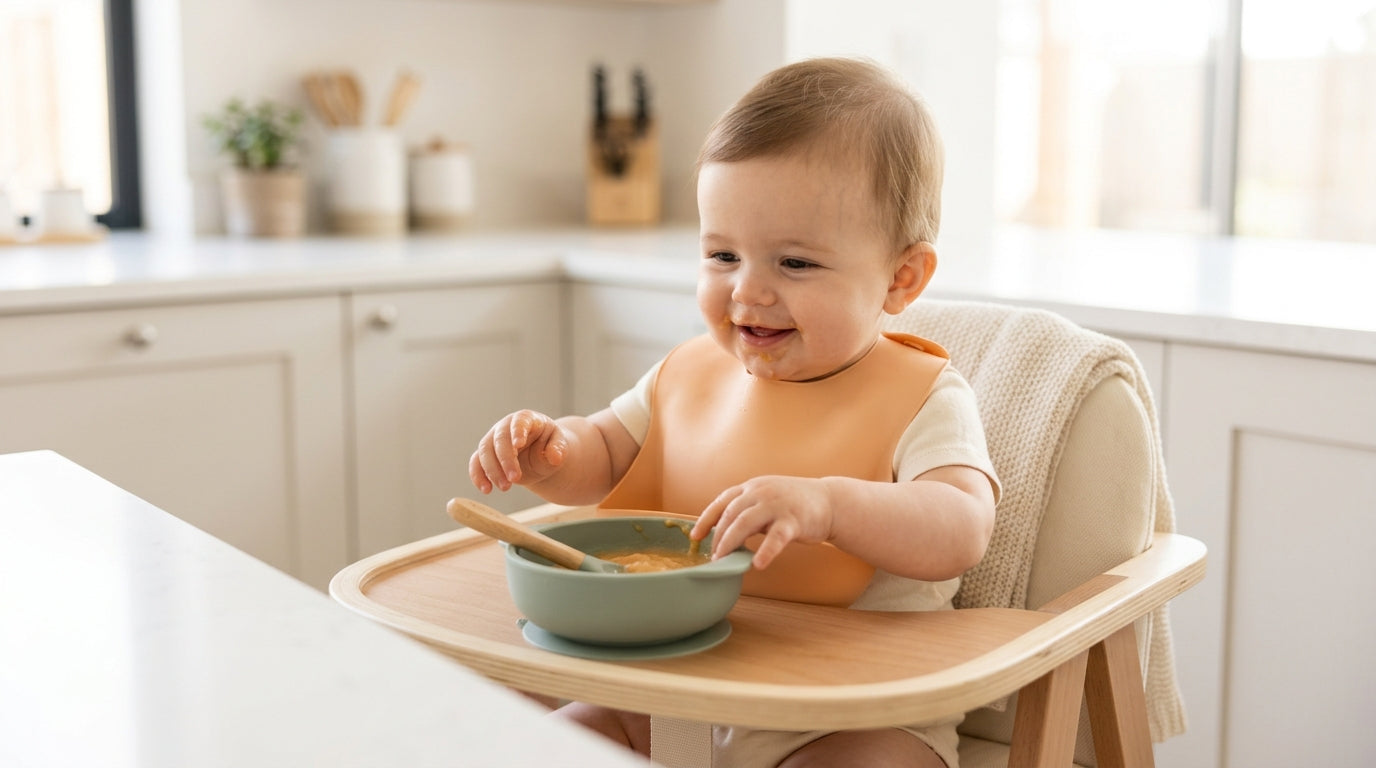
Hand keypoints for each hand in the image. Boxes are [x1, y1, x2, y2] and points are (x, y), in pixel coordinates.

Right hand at [469, 410, 568, 493]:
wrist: (540, 454)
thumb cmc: (549, 445)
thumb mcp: (559, 445)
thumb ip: (558, 449)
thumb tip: (555, 457)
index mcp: (527, 419)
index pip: (520, 421)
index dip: (517, 431)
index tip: (518, 444)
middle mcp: (506, 426)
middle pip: (500, 439)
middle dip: (506, 460)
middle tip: (515, 479)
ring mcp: (493, 440)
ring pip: (485, 452)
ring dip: (492, 471)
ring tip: (505, 488)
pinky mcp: (485, 455)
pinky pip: (476, 463)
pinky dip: (478, 476)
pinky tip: (486, 489)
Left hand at [691, 476, 834, 569]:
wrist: (830, 501)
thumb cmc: (795, 504)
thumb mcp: (766, 500)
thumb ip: (747, 511)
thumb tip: (723, 534)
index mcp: (752, 488)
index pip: (722, 501)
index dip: (706, 519)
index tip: (695, 536)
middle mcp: (761, 492)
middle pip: (730, 514)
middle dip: (718, 537)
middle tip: (713, 557)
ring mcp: (777, 504)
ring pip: (745, 523)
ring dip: (730, 543)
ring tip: (724, 560)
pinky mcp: (794, 520)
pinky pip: (776, 537)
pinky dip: (766, 551)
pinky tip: (758, 564)